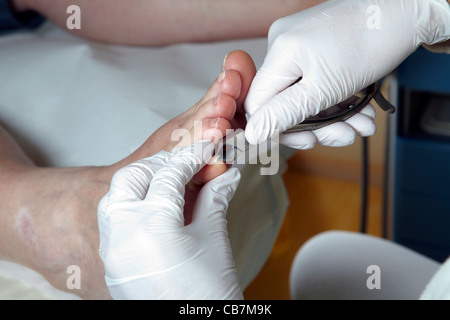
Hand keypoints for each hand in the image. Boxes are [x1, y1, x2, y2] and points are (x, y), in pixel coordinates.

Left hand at [97, 141, 242, 299]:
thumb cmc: (208, 295)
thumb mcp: (214, 240)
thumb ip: (214, 199)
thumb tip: (223, 175)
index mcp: (151, 227)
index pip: (169, 175)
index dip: (191, 157)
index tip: (206, 151)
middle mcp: (123, 235)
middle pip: (133, 177)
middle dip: (161, 165)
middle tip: (187, 166)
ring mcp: (113, 250)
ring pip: (117, 195)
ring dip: (143, 181)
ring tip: (173, 183)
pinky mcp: (114, 261)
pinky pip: (116, 218)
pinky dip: (135, 203)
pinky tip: (159, 206)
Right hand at [244, 0, 449, 147]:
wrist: (404, 11)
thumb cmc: (371, 42)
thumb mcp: (324, 89)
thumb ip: (284, 113)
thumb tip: (252, 134)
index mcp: (280, 52)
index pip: (259, 102)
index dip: (279, 127)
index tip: (308, 140)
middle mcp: (284, 45)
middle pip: (285, 101)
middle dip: (317, 125)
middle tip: (344, 136)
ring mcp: (300, 44)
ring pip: (304, 95)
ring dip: (334, 118)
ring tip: (361, 126)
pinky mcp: (315, 47)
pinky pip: (315, 82)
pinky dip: (337, 101)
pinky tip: (359, 113)